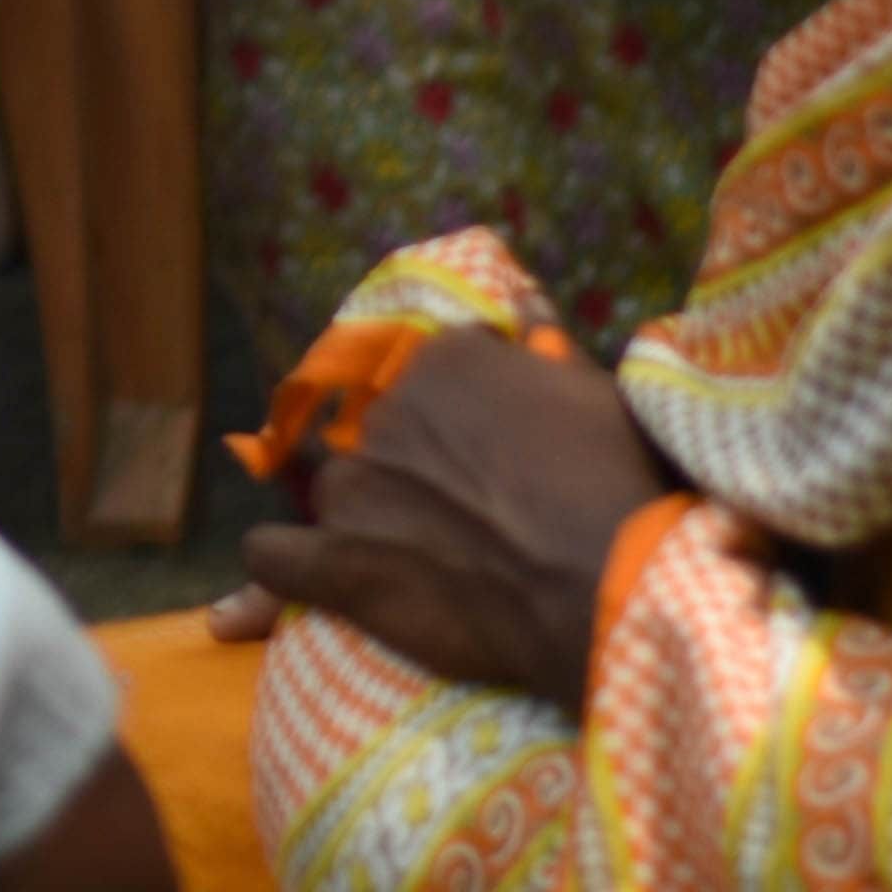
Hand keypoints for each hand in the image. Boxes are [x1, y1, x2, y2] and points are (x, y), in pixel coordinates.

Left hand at [235, 329, 677, 712]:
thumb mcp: (599, 397)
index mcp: (443, 362)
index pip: (438, 377)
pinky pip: (273, 559)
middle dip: (420, 471)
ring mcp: (353, 489)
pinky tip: (286, 587)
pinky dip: (274, 573)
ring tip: (422, 567)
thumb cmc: (619, 488)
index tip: (501, 456)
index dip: (469, 420)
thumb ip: (545, 348)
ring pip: (340, 494)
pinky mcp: (340, 562)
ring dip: (368, 521)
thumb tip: (519, 304)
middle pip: (387, 438)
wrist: (610, 587)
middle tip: (475, 519)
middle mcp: (383, 416)